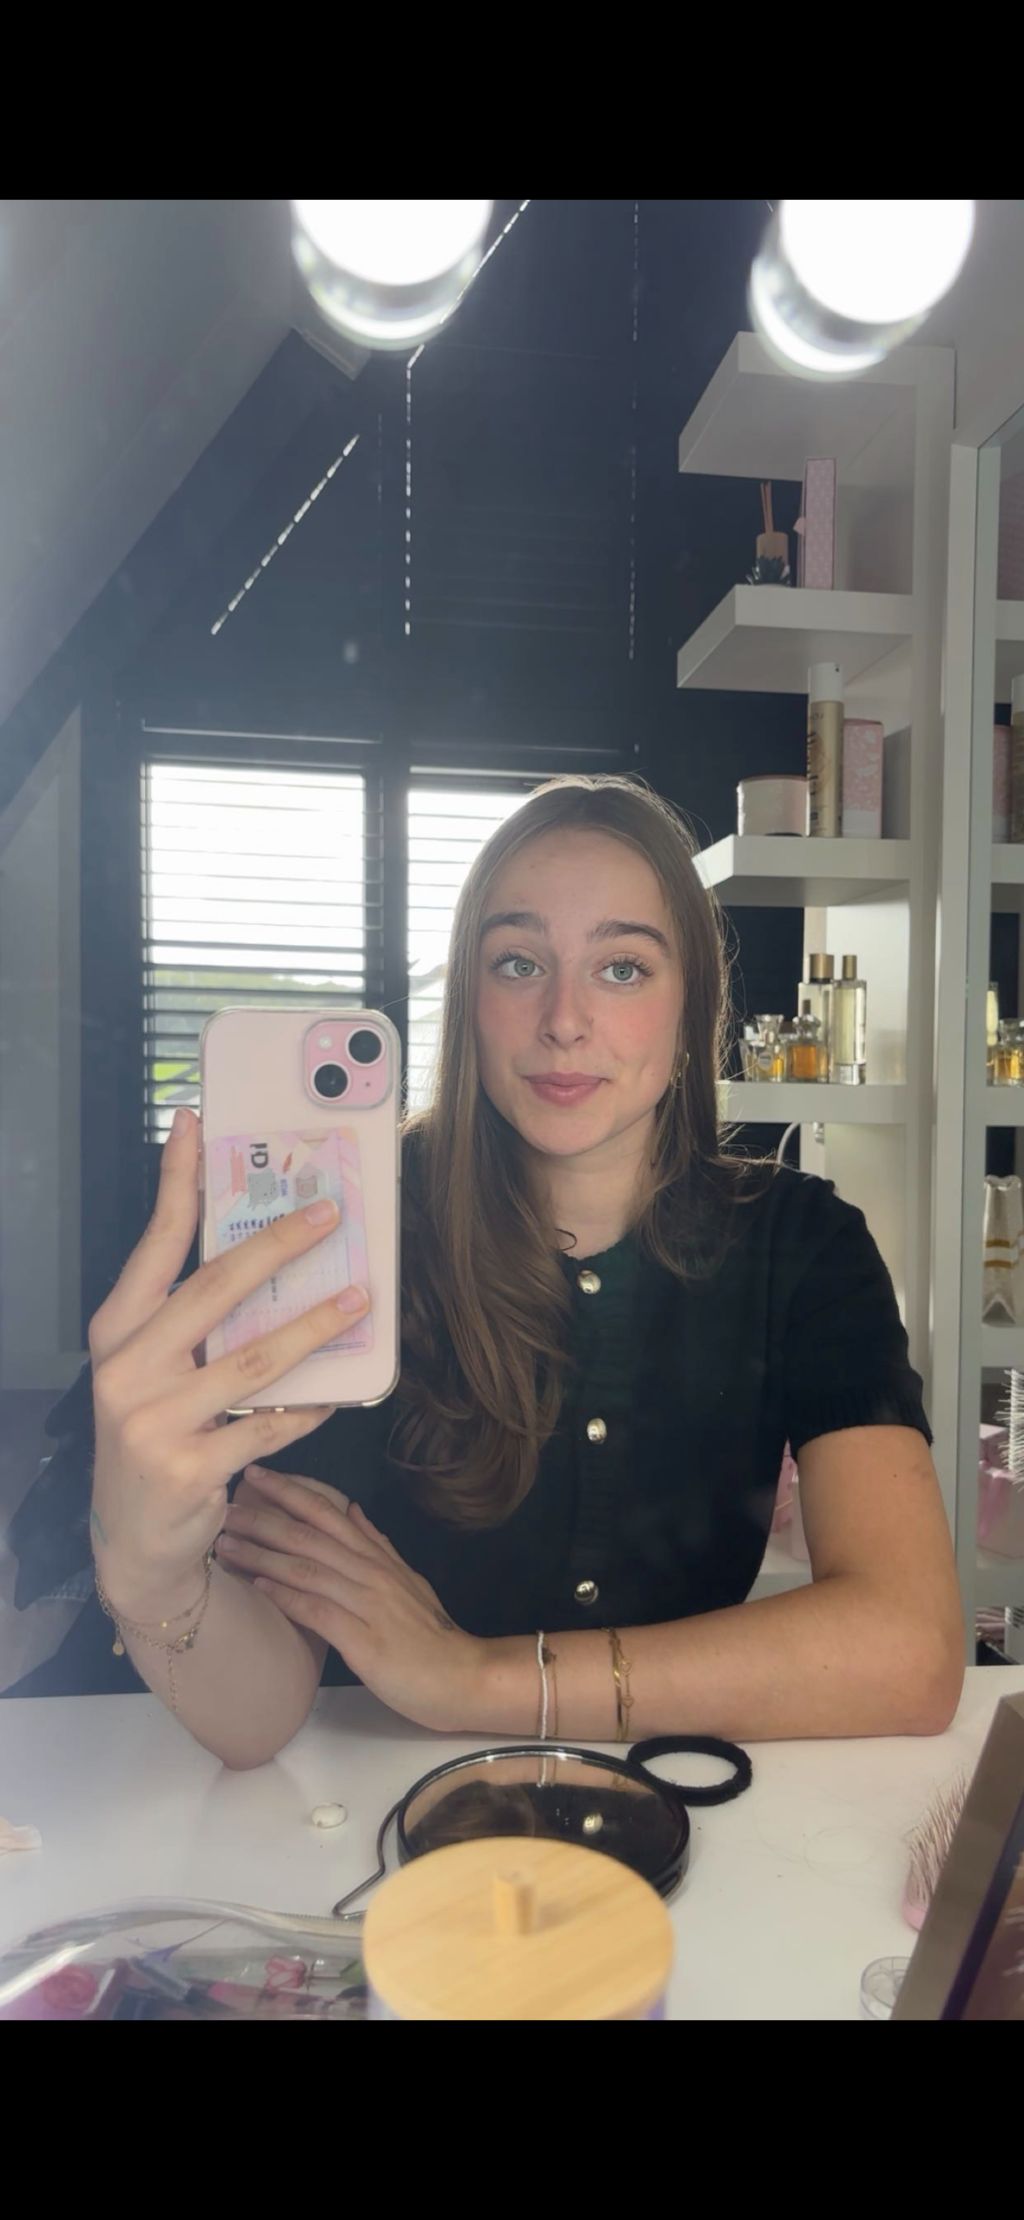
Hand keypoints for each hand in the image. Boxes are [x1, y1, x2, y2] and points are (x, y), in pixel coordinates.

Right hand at [89, 1107, 368, 1617]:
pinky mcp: (188, 1468)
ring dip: (313, 1326)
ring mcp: (152, 1421)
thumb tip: (268, 1257)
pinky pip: (267, 1425)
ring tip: (359, 1300)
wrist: (135, 1541)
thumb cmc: (155, 1435)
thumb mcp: (153, 1371)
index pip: (153, 1243)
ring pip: (252, 1359)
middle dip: (277, 1245)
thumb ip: (193, 1322)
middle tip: (329, 1213)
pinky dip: (306, 1406)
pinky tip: (336, 1392)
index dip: (178, 1181)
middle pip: (213, 1289)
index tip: (198, 1124)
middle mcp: (125, 1369)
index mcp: (116, 1331)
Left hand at [216, 1466, 485, 1731]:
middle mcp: (370, 1572)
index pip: (328, 1514)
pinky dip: (286, 1596)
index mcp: (377, 1558)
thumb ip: (377, 1546)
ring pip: (307, 1569)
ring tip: (226, 1546)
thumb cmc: (429, 1635)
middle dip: (264, 1518)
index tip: (255, 1476)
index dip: (290, 1492)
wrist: (460, 1676)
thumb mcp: (407, 1580)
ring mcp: (367, 1604)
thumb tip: (353, 1509)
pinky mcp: (363, 1640)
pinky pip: (317, 1611)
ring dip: (262, 1555)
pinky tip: (259, 1587)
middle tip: (225, 1508)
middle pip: (309, 1536)